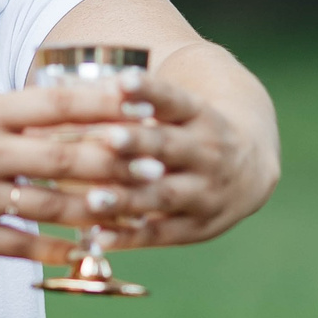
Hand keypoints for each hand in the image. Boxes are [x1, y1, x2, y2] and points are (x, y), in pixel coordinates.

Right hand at [0, 80, 169, 263]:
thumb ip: (24, 112)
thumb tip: (86, 108)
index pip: (55, 105)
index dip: (102, 107)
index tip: (143, 107)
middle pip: (60, 160)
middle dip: (112, 165)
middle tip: (156, 168)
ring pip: (47, 207)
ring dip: (95, 212)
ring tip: (134, 213)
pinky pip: (19, 243)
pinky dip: (56, 248)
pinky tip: (88, 250)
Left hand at [76, 68, 275, 250]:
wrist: (250, 172)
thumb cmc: (192, 132)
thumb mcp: (181, 109)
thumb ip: (136, 100)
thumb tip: (67, 85)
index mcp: (201, 116)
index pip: (175, 100)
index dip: (150, 91)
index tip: (124, 80)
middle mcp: (207, 153)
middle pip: (170, 147)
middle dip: (139, 143)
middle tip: (108, 137)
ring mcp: (204, 192)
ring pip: (164, 194)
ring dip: (129, 196)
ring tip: (94, 197)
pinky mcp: (196, 226)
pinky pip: (161, 233)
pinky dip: (130, 237)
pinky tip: (98, 237)